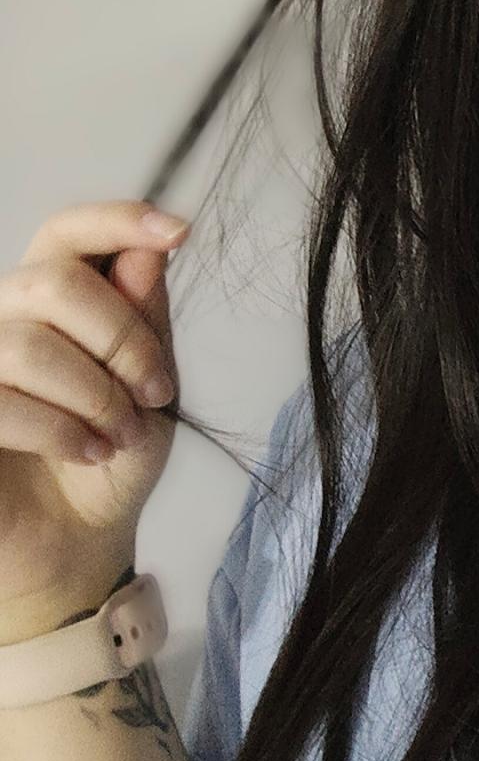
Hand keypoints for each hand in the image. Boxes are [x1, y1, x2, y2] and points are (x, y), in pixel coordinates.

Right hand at [0, 201, 188, 620]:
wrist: (79, 541)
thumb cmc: (111, 459)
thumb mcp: (151, 389)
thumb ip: (146, 321)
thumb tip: (150, 250)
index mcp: (53, 302)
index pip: (69, 233)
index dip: (117, 220)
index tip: (178, 231)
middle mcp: (3, 318)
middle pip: (56, 281)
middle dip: (123, 340)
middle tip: (153, 394)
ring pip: (31, 345)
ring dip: (96, 397)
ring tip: (117, 435)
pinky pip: (1, 401)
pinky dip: (59, 431)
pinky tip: (85, 452)